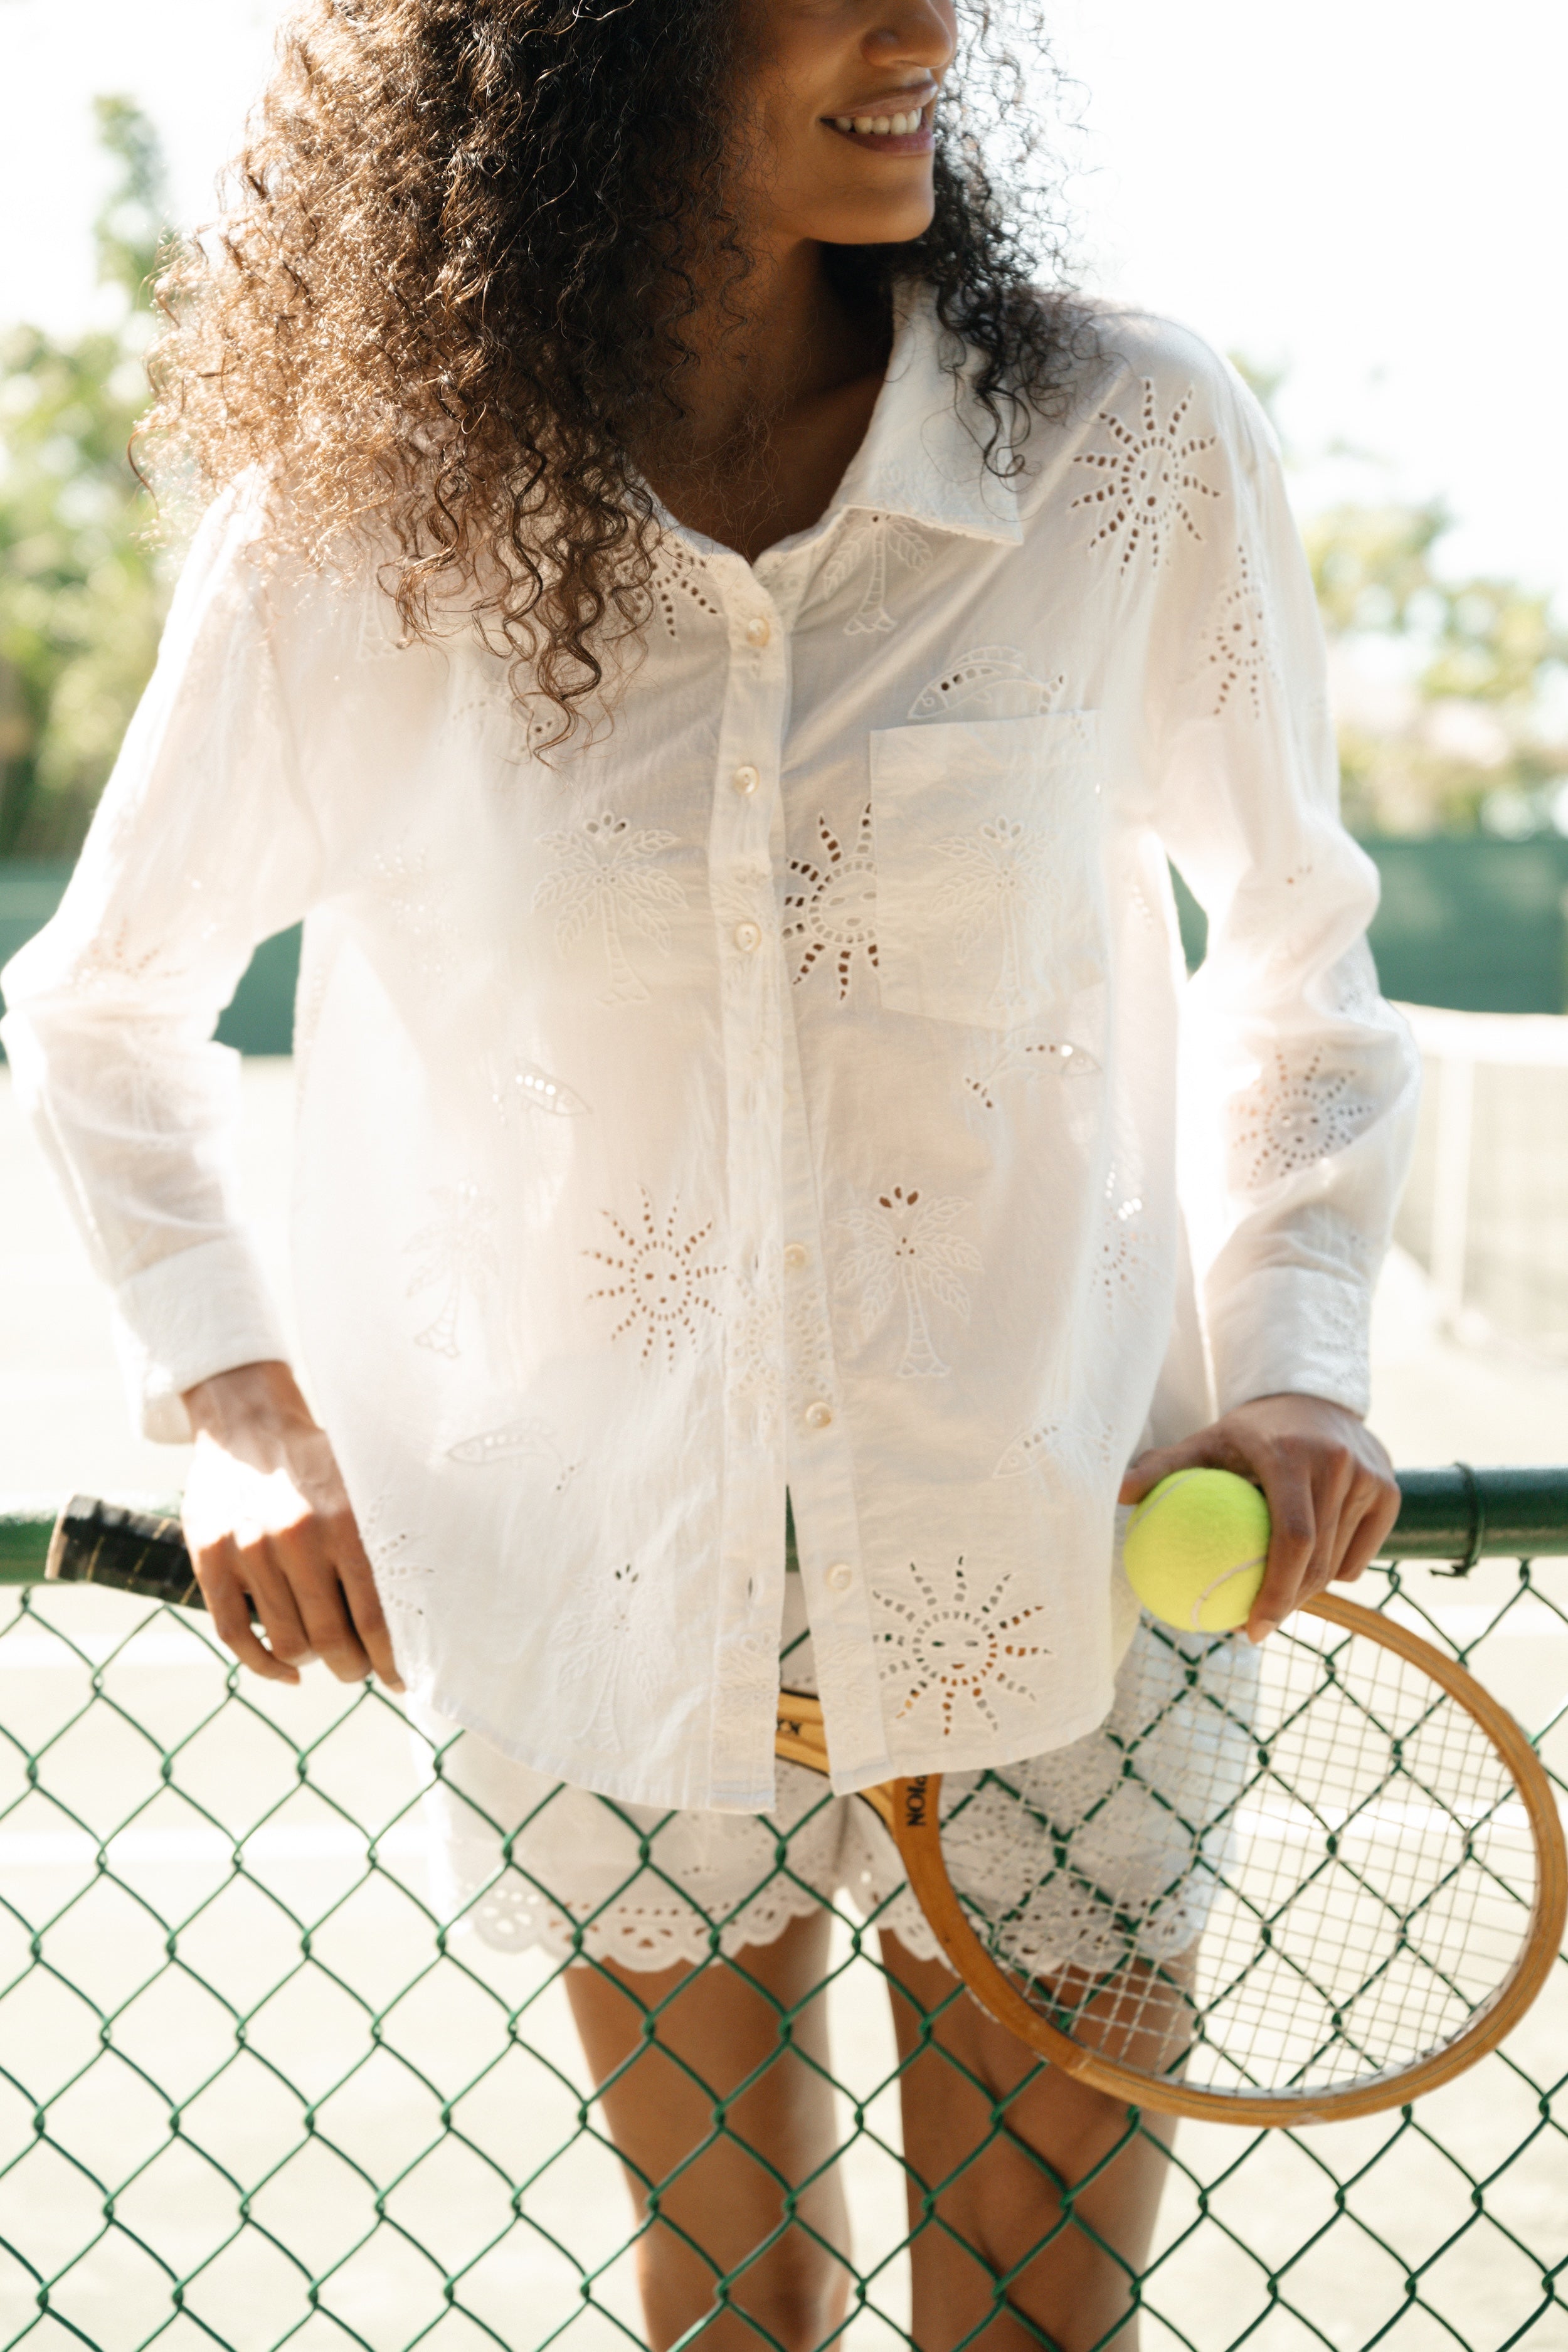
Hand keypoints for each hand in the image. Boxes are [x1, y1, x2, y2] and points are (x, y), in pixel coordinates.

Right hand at [180, 1360, 403, 1691]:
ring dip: (311, 1664)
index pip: (372, 1615)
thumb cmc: (318, 1462)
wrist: (248, 1424)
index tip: (400, 1679)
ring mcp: (248, 1551)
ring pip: (285, 1642)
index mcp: (342, 1521)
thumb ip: (388, 1532)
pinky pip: (235, 1635)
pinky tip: (287, 1672)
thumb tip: (438, 1588)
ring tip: (326, 1659)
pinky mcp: (211, 1559)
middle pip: (329, 1639)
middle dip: (351, 1668)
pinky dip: (263, 1666)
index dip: (389, 1658)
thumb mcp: (361, 1484)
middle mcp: (294, 1538)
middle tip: (360, 1670)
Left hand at [1119, 1393, 1400, 1643]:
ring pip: (1341, 1561)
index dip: (1276, 1590)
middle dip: (1288, 1604)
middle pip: (1319, 1559)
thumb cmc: (1247, 1432)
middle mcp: (1337, 1464)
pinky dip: (1337, 1571)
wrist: (1310, 1396)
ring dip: (1309, 1593)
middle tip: (1254, 1628)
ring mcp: (1370, 1477)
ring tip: (1274, 1610)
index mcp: (1292, 1455)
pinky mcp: (1391, 1489)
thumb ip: (1162, 1466)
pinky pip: (1361, 1553)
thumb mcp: (1204, 1441)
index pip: (1293, 1537)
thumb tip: (1115, 1494)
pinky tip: (1307, 1582)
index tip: (1248, 1628)